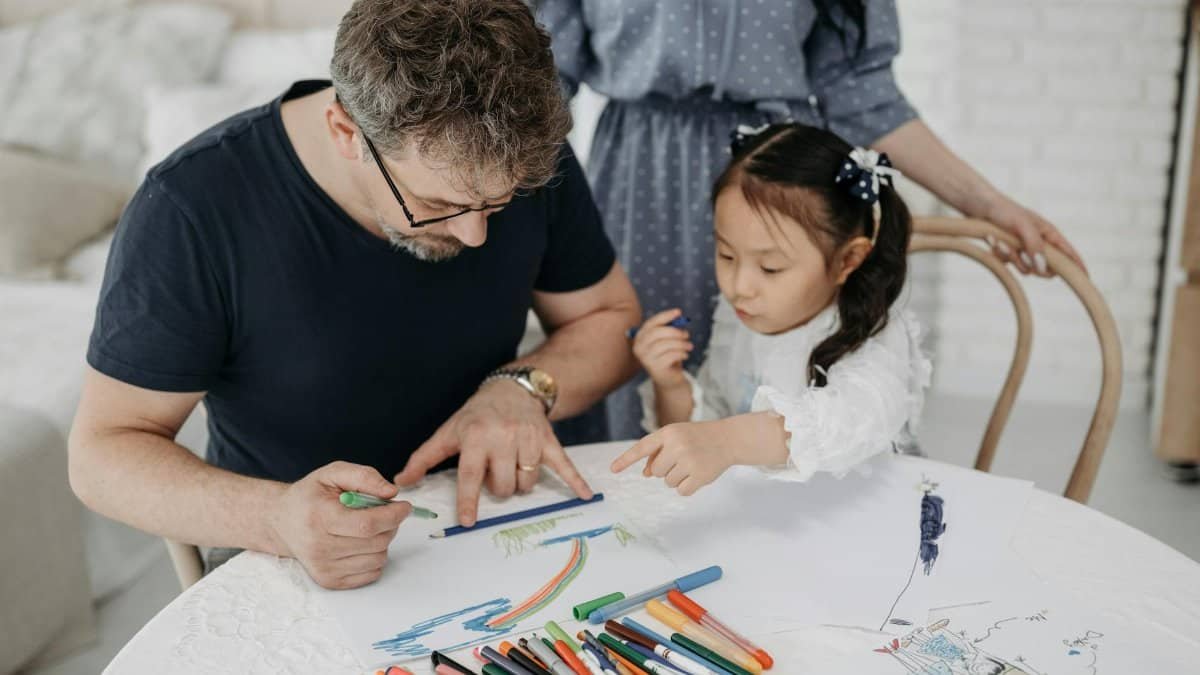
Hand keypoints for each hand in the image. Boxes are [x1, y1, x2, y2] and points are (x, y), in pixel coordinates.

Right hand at [267, 461, 410, 589]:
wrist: (282, 522)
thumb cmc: (310, 496)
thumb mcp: (333, 473)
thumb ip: (364, 477)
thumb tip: (391, 493)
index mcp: (319, 518)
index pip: (367, 524)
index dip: (393, 515)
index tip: (405, 506)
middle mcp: (319, 548)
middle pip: (377, 542)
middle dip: (390, 525)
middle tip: (383, 513)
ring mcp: (324, 568)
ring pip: (378, 558)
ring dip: (382, 541)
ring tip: (366, 527)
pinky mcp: (330, 581)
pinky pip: (371, 573)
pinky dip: (374, 557)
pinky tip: (360, 543)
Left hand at [394, 379, 592, 525]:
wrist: (511, 389)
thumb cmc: (476, 415)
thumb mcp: (448, 431)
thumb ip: (425, 458)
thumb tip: (401, 482)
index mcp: (476, 437)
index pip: (471, 475)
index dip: (469, 500)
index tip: (467, 521)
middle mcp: (504, 437)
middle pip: (503, 485)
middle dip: (498, 489)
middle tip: (494, 476)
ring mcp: (529, 439)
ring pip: (527, 481)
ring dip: (519, 484)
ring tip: (511, 469)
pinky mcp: (549, 440)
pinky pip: (563, 464)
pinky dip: (575, 481)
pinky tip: (585, 495)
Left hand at [608, 419, 742, 495]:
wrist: (727, 439)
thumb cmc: (696, 438)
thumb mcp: (676, 437)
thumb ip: (658, 452)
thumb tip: (645, 473)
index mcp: (668, 433)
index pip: (642, 447)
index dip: (626, 459)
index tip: (613, 469)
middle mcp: (677, 445)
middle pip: (655, 471)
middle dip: (664, 469)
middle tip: (680, 460)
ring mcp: (689, 461)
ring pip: (668, 482)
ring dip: (677, 478)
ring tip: (691, 464)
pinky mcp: (700, 476)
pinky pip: (681, 491)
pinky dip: (687, 486)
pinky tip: (697, 475)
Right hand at [632, 308, 692, 388]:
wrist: (668, 378)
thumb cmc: (668, 355)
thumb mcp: (668, 340)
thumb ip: (670, 329)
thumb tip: (679, 319)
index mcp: (640, 337)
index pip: (651, 323)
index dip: (665, 316)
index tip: (678, 312)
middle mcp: (639, 347)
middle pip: (657, 333)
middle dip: (675, 331)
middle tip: (686, 334)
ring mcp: (645, 358)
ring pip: (665, 344)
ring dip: (681, 344)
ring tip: (689, 346)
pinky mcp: (654, 368)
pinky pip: (671, 355)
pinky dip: (681, 353)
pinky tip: (685, 355)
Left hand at [981, 196, 1086, 276]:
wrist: (978, 206)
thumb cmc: (1004, 211)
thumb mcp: (1023, 226)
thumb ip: (1034, 246)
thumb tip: (1043, 269)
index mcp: (1049, 234)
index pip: (1068, 253)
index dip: (1078, 266)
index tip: (1087, 279)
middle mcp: (1038, 243)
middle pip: (1046, 268)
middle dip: (1032, 263)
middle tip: (1018, 251)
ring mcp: (1023, 250)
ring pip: (1024, 268)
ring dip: (1011, 256)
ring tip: (1001, 240)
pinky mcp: (1008, 254)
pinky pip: (1008, 264)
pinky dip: (1000, 255)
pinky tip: (992, 241)